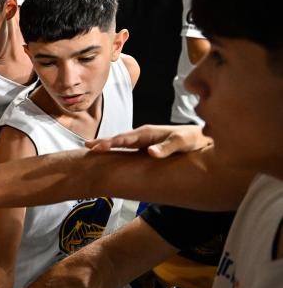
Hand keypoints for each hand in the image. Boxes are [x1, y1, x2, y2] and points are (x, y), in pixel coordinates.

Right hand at [85, 124, 211, 157]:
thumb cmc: (192, 139)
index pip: (123, 138)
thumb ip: (166, 148)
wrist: (200, 138)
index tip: (96, 147)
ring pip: (120, 143)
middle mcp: (142, 136)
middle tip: (86, 146)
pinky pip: (126, 148)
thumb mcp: (181, 143)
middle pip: (118, 139)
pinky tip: (108, 155)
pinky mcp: (144, 148)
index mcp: (146, 133)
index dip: (109, 143)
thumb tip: (150, 153)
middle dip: (102, 142)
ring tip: (91, 150)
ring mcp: (142, 141)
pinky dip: (114, 150)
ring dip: (106, 146)